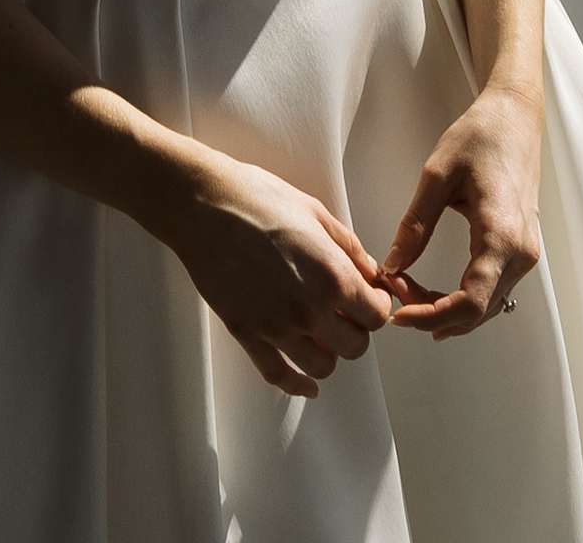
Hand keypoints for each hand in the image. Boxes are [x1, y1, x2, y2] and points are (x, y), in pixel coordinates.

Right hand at [155, 147, 396, 396]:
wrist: (205, 205)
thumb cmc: (258, 199)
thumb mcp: (315, 212)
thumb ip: (350, 248)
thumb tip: (370, 272)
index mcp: (332, 276)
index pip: (375, 315)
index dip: (377, 305)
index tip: (371, 298)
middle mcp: (308, 310)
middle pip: (354, 346)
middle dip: (357, 329)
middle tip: (347, 312)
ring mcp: (276, 327)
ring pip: (321, 367)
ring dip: (329, 353)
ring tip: (324, 335)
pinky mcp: (247, 334)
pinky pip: (278, 375)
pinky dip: (296, 385)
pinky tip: (307, 384)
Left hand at [381, 80, 542, 337]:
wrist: (514, 116)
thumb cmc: (480, 136)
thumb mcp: (437, 175)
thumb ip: (415, 225)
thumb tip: (392, 265)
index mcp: (501, 235)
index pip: (470, 303)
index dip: (432, 317)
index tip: (398, 314)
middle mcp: (521, 253)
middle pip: (478, 311)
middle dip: (433, 313)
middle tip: (395, 293)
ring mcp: (526, 253)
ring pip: (488, 306)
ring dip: (448, 309)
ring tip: (409, 290)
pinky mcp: (522, 248)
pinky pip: (494, 290)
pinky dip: (465, 298)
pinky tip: (437, 294)